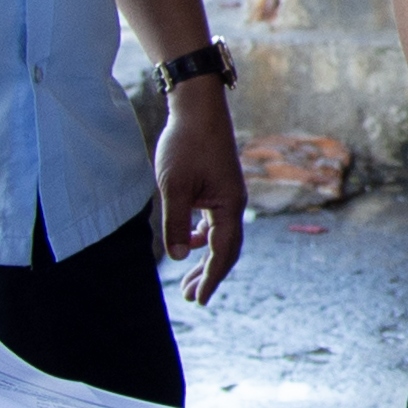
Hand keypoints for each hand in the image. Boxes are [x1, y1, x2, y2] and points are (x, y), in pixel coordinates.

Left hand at [154, 84, 245, 304]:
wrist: (198, 106)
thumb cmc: (185, 143)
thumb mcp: (174, 186)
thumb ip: (176, 223)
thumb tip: (178, 257)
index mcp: (229, 205)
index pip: (222, 252)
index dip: (210, 278)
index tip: (199, 300)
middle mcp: (233, 203)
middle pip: (225, 249)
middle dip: (208, 274)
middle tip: (191, 297)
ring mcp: (227, 194)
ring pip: (219, 236)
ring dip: (203, 258)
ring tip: (187, 279)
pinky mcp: (218, 186)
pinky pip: (214, 222)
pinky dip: (201, 237)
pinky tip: (187, 242)